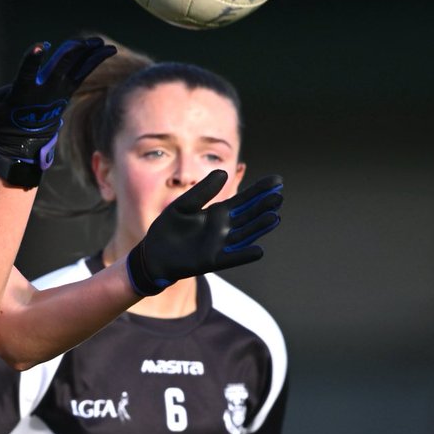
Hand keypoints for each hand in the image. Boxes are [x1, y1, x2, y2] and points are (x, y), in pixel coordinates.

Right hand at [0, 37, 115, 187]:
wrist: (25, 140)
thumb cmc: (3, 120)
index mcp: (24, 90)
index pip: (28, 72)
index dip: (34, 59)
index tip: (40, 46)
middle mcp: (44, 90)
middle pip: (59, 68)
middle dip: (70, 55)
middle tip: (80, 43)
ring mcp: (59, 90)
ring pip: (76, 68)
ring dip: (88, 54)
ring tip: (100, 42)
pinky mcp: (67, 90)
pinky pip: (85, 72)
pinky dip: (95, 60)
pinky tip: (107, 48)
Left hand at [126, 170, 283, 295]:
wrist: (153, 253)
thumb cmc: (168, 228)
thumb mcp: (184, 204)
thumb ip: (203, 191)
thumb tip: (223, 173)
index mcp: (218, 213)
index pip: (243, 199)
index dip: (260, 190)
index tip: (277, 180)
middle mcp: (224, 228)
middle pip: (249, 215)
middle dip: (263, 206)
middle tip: (279, 195)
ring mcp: (220, 244)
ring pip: (245, 234)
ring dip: (260, 227)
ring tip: (275, 217)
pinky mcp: (212, 260)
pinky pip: (231, 257)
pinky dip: (244, 255)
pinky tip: (259, 250)